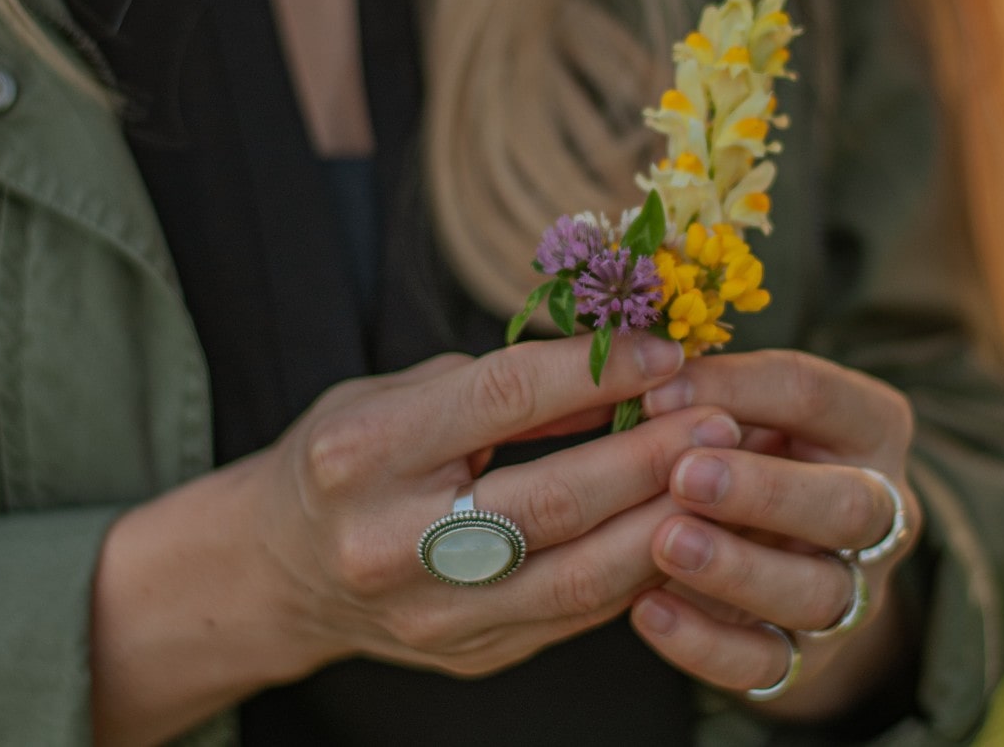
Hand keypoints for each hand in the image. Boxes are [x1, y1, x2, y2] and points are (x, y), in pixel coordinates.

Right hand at [93, 332, 744, 743]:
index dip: (595, 371)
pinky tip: (680, 528)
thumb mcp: (403, 393)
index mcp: (361, 454)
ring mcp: (429, 614)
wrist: (281, 569)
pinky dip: (637, 568)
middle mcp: (388, 543)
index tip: (662, 348)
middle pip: (552, 499)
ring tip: (721, 476)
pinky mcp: (469, 656)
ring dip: (664, 521)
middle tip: (719, 418)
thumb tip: (619, 365)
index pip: (500, 400)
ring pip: (577, 575)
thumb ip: (503, 385)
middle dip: (651, 455)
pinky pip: (576, 614)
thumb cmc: (347, 457)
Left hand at [628, 349, 921, 717]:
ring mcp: (852, 592)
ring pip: (817, 592)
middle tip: (685, 475)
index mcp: (867, 427)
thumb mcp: (735, 408)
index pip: (815, 396)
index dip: (736, 390)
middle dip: (764, 490)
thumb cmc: (741, 447)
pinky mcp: (808, 659)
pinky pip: (767, 664)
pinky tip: (647, 610)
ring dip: (737, 568)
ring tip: (666, 543)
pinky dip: (704, 642)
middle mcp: (880, 512)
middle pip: (847, 504)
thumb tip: (632, 383)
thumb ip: (696, 394)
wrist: (769, 547)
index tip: (655, 393)